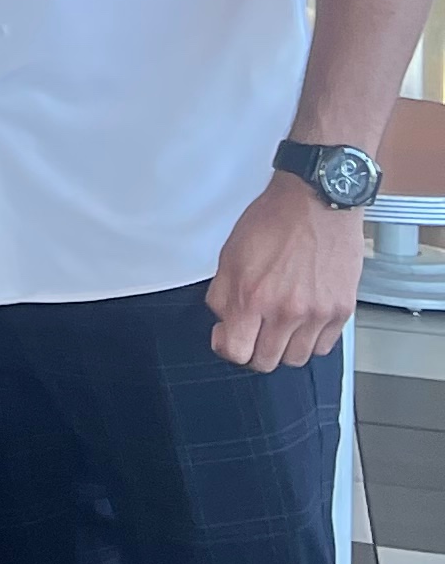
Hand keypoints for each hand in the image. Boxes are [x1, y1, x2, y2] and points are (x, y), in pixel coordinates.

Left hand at [206, 177, 364, 368]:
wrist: (317, 201)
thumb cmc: (275, 221)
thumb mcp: (230, 253)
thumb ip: (222, 294)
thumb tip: (223, 322)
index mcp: (252, 297)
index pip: (235, 352)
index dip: (226, 346)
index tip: (228, 336)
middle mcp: (286, 311)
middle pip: (266, 362)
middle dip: (254, 350)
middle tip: (254, 332)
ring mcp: (317, 314)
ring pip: (296, 359)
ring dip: (284, 348)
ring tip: (280, 325)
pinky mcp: (341, 311)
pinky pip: (323, 347)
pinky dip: (311, 340)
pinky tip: (304, 321)